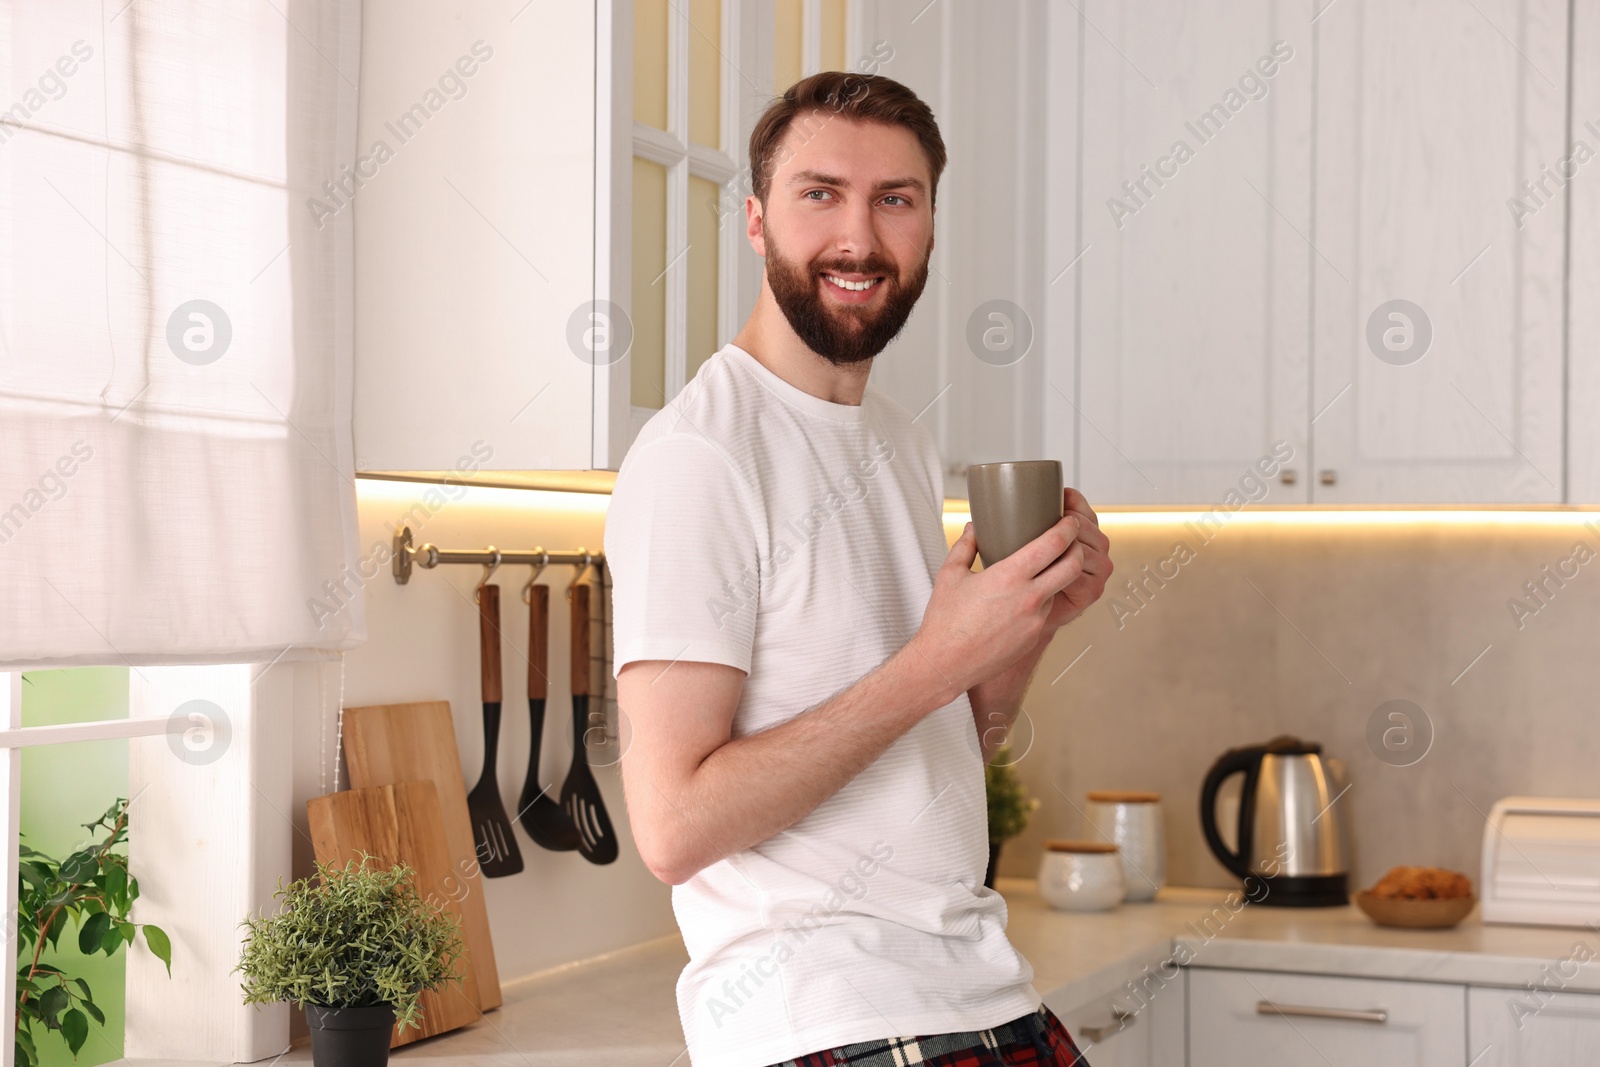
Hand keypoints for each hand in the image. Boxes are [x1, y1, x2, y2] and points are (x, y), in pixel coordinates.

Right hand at [911, 495, 1104, 695]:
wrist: (945, 664)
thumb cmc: (945, 622)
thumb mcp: (950, 575)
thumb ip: (965, 546)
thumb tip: (973, 529)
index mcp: (1009, 576)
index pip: (1054, 544)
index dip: (1068, 528)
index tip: (1069, 520)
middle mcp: (1028, 597)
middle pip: (1073, 566)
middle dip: (1078, 549)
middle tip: (1071, 541)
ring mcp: (1035, 620)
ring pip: (1059, 589)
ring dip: (1056, 577)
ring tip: (1039, 571)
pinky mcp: (1034, 636)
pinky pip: (1045, 611)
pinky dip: (1040, 600)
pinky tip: (1021, 600)